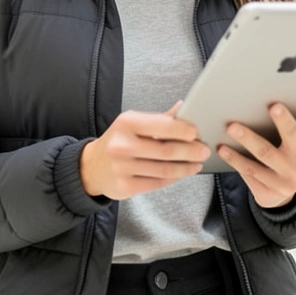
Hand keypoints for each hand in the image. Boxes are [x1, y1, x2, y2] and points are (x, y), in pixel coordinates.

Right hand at [80, 102, 209, 199]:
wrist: (91, 167)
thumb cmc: (118, 141)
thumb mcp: (133, 124)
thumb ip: (159, 119)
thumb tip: (184, 107)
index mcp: (126, 123)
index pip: (162, 125)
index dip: (183, 130)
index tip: (197, 132)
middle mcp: (122, 145)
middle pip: (166, 150)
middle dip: (190, 151)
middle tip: (204, 151)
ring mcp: (122, 168)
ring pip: (164, 170)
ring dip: (186, 167)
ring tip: (197, 163)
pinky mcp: (124, 187)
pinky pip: (157, 183)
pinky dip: (173, 178)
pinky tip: (182, 173)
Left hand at [219, 104, 295, 208]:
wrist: (289, 193)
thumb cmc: (295, 160)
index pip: (294, 135)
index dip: (285, 121)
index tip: (274, 106)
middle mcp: (293, 171)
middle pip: (267, 152)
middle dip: (249, 139)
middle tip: (232, 126)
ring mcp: (278, 185)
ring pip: (253, 168)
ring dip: (235, 155)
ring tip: (222, 143)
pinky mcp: (265, 194)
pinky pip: (247, 177)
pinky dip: (234, 164)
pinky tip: (223, 152)